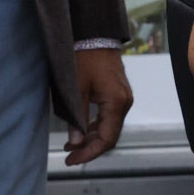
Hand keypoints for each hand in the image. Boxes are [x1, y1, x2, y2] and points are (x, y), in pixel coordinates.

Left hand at [65, 48, 132, 165]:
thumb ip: (76, 117)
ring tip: (71, 145)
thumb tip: (74, 142)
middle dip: (89, 148)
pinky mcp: (118, 94)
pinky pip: (109, 117)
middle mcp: (124, 102)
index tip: (72, 160)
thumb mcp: (76, 88)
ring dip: (91, 138)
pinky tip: (81, 130)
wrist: (95, 34)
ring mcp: (123, 98)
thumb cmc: (84, 58)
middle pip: (110, 136)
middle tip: (69, 156)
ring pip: (109, 127)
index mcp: (116, 102)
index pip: (107, 139)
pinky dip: (96, 127)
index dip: (89, 153)